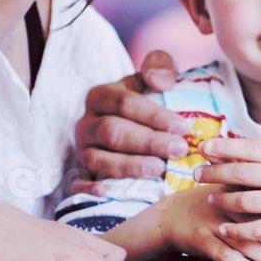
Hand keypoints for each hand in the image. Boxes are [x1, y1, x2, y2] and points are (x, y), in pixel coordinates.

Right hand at [71, 50, 187, 193]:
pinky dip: (89, 188)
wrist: (123, 122)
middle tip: (179, 149)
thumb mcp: (150, 77)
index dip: (154, 116)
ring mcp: (81, 149)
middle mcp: (87, 123)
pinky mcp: (80, 172)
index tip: (182, 126)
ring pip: (98, 159)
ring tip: (160, 169)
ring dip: (129, 166)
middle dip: (148, 142)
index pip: (126, 104)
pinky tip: (108, 192)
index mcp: (100, 96)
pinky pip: (78, 182)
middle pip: (114, 132)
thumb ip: (159, 68)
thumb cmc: (143, 99)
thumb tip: (160, 81)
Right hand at [151, 184, 260, 260]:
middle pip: (257, 218)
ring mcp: (211, 221)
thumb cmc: (211, 202)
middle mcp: (224, 202)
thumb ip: (255, 185)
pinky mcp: (200, 239)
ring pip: (242, 239)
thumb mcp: (229, 187)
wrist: (171, 215)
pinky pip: (224, 255)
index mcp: (234, 186)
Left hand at [195, 138, 260, 246]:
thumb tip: (238, 148)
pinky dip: (235, 229)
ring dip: (221, 200)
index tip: (203, 148)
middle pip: (241, 173)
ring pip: (244, 201)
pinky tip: (222, 226)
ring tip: (209, 199)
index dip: (223, 147)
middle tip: (195, 174)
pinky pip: (255, 229)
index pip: (249, 149)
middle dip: (214, 173)